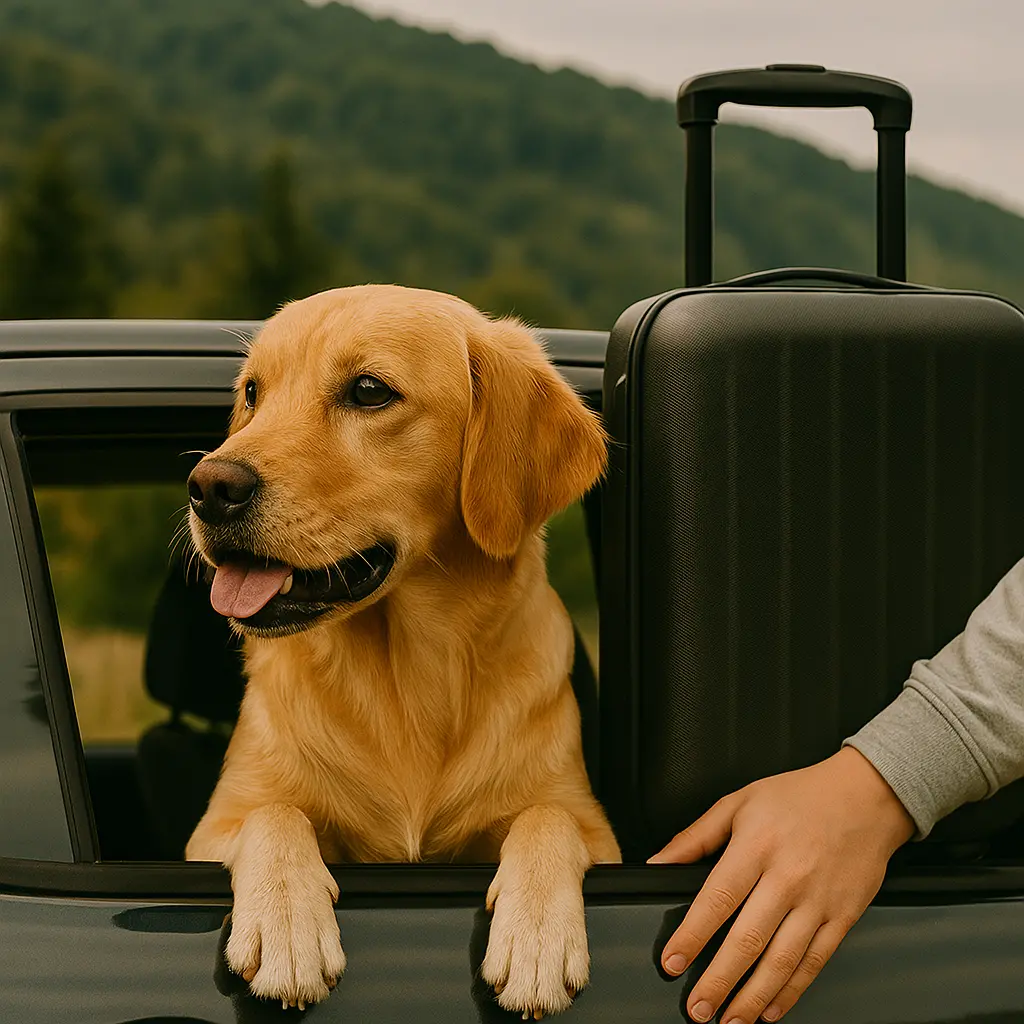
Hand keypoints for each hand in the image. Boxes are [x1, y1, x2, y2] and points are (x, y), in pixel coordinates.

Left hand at [650, 747, 914, 1022]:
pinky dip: (791, 991)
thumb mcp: (738, 802)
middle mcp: (787, 877)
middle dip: (719, 981)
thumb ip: (695, 837)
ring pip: (782, 961)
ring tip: (729, 1020)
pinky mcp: (843, 917)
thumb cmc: (798, 796)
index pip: (717, 898)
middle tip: (697, 1009)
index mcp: (756, 846)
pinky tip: (770, 1009)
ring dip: (752, 997)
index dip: (692, 935)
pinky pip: (814, 962)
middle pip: (748, 940)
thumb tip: (658, 863)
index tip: (672, 962)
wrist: (865, 796)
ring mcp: (818, 901)